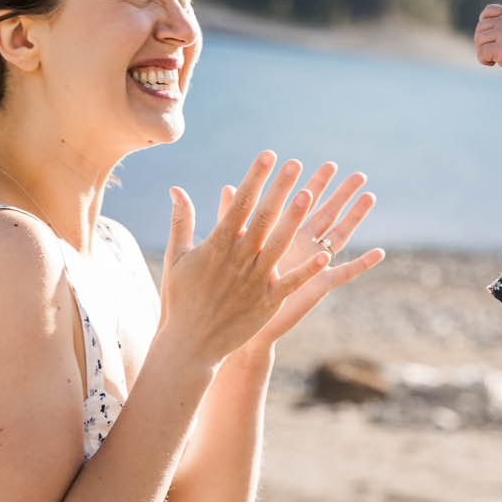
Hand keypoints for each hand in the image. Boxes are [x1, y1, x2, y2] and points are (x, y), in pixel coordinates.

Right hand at [155, 153, 324, 368]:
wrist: (189, 345)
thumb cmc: (180, 299)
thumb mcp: (178, 258)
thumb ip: (182, 221)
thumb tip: (176, 189)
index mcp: (217, 245)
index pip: (239, 204)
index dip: (255, 178)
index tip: (268, 155)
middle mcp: (238, 260)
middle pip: (263, 218)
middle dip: (279, 189)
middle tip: (295, 164)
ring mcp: (254, 281)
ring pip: (279, 245)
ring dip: (294, 220)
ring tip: (310, 195)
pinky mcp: (267, 303)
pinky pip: (290, 283)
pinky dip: (307, 269)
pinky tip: (324, 253)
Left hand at [219, 162, 385, 355]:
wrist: (236, 320)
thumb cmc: (232, 285)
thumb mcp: (231, 246)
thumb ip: (232, 217)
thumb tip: (227, 186)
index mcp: (283, 234)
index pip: (304, 203)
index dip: (317, 184)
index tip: (329, 165)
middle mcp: (302, 247)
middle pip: (327, 214)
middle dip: (342, 194)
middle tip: (358, 175)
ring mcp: (313, 265)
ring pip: (339, 236)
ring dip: (354, 218)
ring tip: (369, 197)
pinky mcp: (317, 285)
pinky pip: (344, 273)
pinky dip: (362, 264)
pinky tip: (379, 253)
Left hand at [475, 3, 501, 72]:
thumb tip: (490, 35)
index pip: (490, 10)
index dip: (484, 20)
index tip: (489, 32)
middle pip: (481, 26)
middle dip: (482, 39)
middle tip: (490, 50)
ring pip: (479, 39)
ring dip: (482, 50)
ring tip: (491, 57)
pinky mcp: (499, 48)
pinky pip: (481, 52)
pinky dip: (483, 59)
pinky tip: (492, 63)